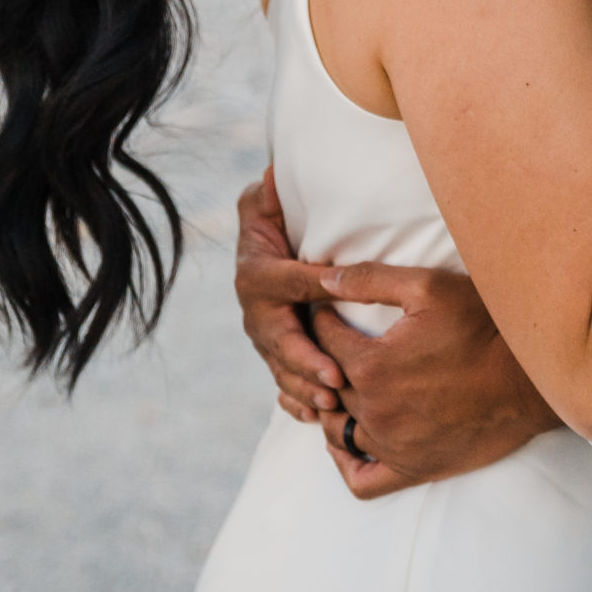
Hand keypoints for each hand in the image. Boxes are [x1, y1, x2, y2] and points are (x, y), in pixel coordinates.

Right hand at [234, 167, 345, 421]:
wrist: (260, 251)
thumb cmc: (273, 221)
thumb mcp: (265, 202)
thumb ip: (269, 191)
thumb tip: (272, 172)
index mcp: (257, 272)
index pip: (287, 280)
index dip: (310, 287)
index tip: (335, 301)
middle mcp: (255, 311)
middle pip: (280, 340)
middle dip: (307, 362)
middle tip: (337, 380)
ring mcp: (263, 339)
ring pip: (282, 369)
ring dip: (306, 389)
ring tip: (333, 405)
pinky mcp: (273, 357)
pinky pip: (281, 385)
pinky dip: (296, 402)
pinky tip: (315, 418)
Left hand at [315, 263, 558, 503]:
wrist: (530, 379)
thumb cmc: (484, 326)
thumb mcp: (428, 287)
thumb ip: (370, 280)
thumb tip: (322, 281)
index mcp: (371, 364)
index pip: (323, 340)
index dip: (321, 320)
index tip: (326, 311)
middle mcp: (374, 410)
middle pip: (325, 385)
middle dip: (320, 362)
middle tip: (327, 346)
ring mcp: (391, 445)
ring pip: (337, 430)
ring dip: (331, 407)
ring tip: (339, 386)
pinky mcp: (412, 469)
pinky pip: (361, 479)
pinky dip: (345, 462)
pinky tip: (348, 441)